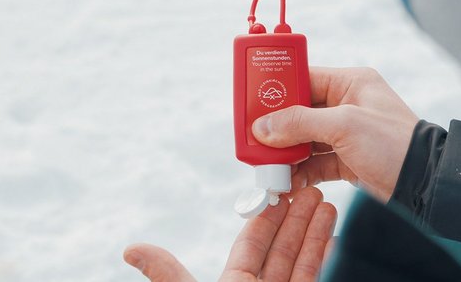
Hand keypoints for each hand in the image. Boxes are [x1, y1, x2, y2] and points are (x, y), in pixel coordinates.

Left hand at [124, 187, 336, 281]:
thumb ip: (168, 275)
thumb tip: (129, 248)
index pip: (248, 247)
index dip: (264, 219)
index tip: (276, 195)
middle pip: (278, 249)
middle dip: (293, 218)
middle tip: (307, 188)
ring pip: (299, 260)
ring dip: (312, 230)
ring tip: (323, 200)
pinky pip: (313, 276)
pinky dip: (322, 252)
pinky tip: (330, 232)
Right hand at [252, 67, 418, 201]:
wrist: (426, 184)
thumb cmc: (394, 144)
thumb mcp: (345, 125)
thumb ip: (300, 122)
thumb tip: (263, 127)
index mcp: (350, 83)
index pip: (303, 78)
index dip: (276, 89)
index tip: (252, 102)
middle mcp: (346, 105)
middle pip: (298, 111)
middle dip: (276, 127)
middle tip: (254, 139)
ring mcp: (346, 134)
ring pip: (304, 139)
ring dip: (285, 152)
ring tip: (267, 165)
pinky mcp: (347, 160)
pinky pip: (314, 162)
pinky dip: (300, 171)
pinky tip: (287, 181)